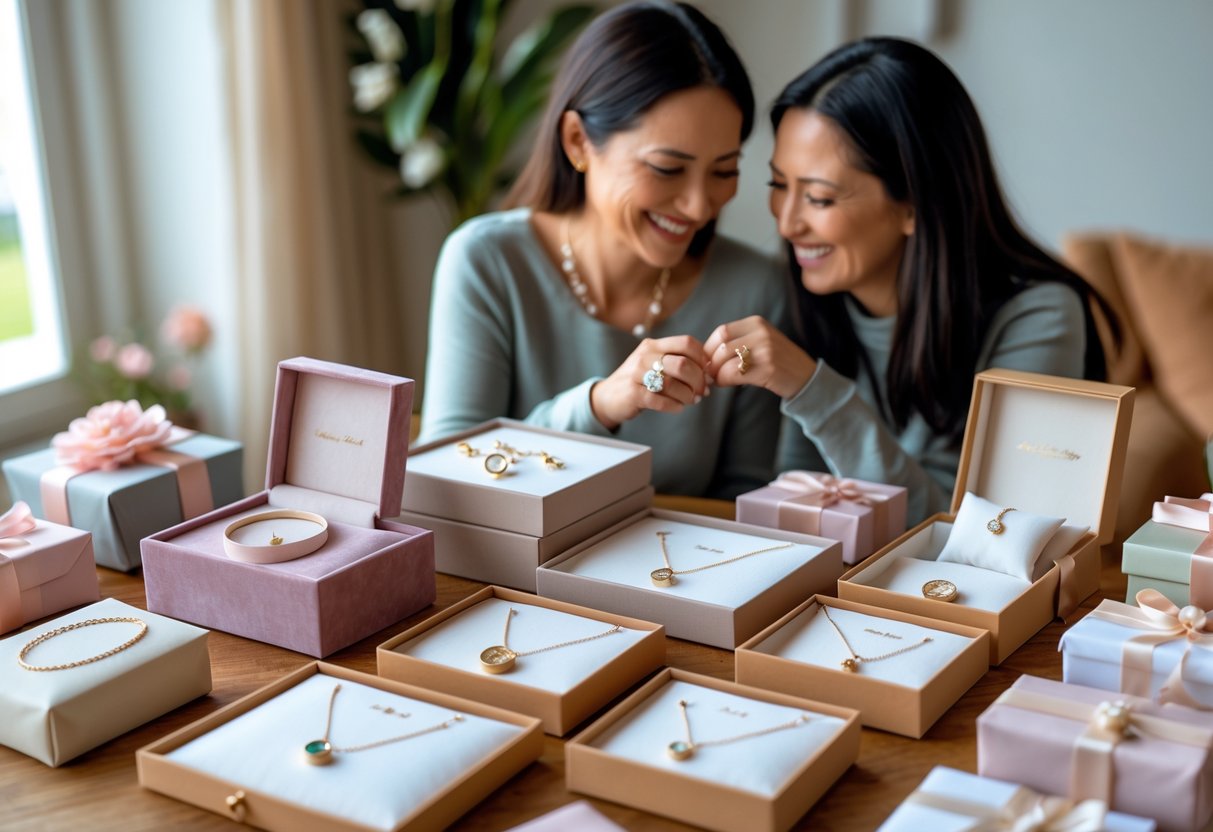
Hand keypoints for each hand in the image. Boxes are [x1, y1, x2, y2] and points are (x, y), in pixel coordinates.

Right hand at [590, 335, 708, 429]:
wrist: (607, 397)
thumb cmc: (638, 382)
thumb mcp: (654, 364)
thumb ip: (678, 363)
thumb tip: (709, 374)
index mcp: (654, 345)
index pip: (687, 342)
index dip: (703, 358)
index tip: (707, 372)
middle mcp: (645, 356)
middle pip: (683, 363)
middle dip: (699, 380)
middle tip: (703, 391)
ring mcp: (637, 374)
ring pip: (674, 383)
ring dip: (688, 395)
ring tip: (691, 401)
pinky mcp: (633, 393)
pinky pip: (661, 400)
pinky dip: (674, 406)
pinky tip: (678, 407)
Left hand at [703, 316, 816, 399]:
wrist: (806, 378)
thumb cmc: (778, 363)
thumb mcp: (760, 343)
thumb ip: (737, 343)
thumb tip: (705, 356)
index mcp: (757, 323)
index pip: (722, 331)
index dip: (709, 348)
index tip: (708, 362)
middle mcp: (761, 332)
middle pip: (721, 344)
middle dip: (710, 361)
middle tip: (709, 374)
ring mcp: (766, 349)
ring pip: (724, 359)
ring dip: (716, 373)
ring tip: (717, 380)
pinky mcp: (767, 368)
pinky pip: (733, 373)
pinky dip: (724, 381)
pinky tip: (726, 384)